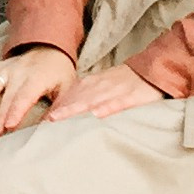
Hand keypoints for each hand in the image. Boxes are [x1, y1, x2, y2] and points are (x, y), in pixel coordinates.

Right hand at [0, 46, 78, 133]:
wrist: (51, 46)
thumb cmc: (59, 71)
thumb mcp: (67, 87)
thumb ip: (59, 106)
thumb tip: (52, 124)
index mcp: (37, 78)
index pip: (25, 97)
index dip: (16, 111)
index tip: (9, 125)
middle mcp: (20, 72)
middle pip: (7, 96)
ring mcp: (7, 69)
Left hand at [47, 62, 167, 119]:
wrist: (153, 70)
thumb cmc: (126, 83)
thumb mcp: (104, 85)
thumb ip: (87, 96)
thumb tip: (68, 111)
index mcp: (92, 84)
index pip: (69, 96)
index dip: (54, 108)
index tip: (39, 121)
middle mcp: (100, 86)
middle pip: (75, 99)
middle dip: (57, 110)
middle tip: (40, 124)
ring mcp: (115, 91)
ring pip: (91, 101)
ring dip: (73, 110)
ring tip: (57, 119)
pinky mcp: (132, 96)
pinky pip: (117, 103)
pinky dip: (106, 108)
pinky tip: (96, 115)